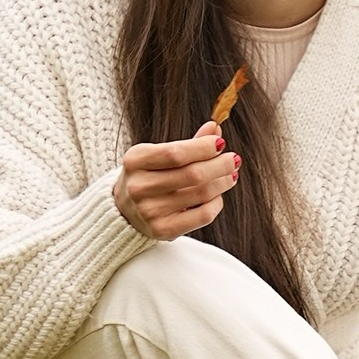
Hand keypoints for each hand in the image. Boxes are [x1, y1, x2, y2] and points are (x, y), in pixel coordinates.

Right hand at [113, 125, 239, 240]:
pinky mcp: (162, 229)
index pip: (175, 153)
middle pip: (192, 174)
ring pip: (201, 194)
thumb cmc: (148, 177)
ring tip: (231, 175)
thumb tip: (215, 129)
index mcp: (135, 161)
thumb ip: (188, 145)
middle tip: (234, 160)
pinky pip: (202, 215)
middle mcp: (139, 187)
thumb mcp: (159, 155)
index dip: (203, 147)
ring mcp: (149, 211)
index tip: (220, 143)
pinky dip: (216, 203)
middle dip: (220, 165)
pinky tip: (218, 196)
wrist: (124, 211)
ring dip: (222, 182)